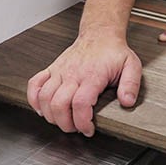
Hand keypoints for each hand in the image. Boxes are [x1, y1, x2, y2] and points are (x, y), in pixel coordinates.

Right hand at [26, 34, 141, 136]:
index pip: (80, 104)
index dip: (82, 122)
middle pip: (58, 105)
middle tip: (76, 128)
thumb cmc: (114, 52)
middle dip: (65, 124)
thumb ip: (131, 85)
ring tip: (63, 121)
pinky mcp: (51, 69)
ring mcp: (59, 71)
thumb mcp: (132, 66)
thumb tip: (127, 102)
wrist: (100, 34)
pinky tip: (43, 109)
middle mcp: (72, 74)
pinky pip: (34, 84)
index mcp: (92, 75)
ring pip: (44, 98)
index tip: (88, 130)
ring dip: (50, 116)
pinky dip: (34, 100)